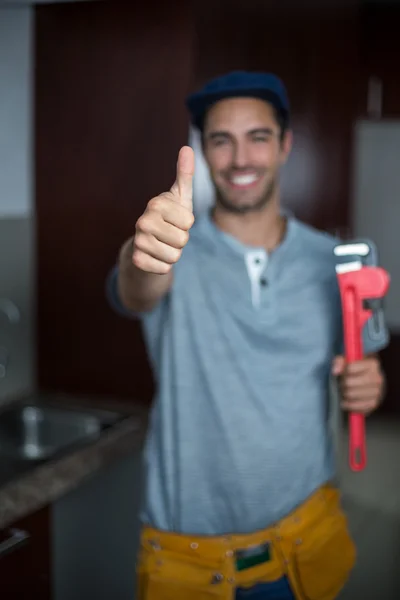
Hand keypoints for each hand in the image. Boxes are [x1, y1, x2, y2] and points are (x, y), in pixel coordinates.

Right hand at [133, 146, 194, 273]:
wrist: (145, 245)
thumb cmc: (168, 218)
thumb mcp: (179, 197)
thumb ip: (185, 175)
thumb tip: (188, 148)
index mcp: (155, 204)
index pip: (189, 221)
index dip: (186, 224)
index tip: (175, 220)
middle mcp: (142, 221)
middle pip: (183, 240)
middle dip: (180, 241)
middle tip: (168, 234)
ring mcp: (138, 241)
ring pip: (174, 256)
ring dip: (173, 254)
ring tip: (162, 245)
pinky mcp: (137, 260)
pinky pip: (165, 268)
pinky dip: (164, 266)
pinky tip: (155, 256)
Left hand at [332, 355, 384, 414]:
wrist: (371, 382)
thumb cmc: (357, 370)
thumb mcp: (348, 361)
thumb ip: (339, 362)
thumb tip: (336, 371)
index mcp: (372, 364)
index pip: (350, 368)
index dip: (342, 372)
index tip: (341, 374)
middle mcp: (377, 378)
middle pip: (349, 382)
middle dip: (341, 384)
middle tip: (340, 385)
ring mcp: (377, 391)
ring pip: (352, 394)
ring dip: (344, 394)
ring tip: (343, 392)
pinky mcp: (374, 403)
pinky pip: (357, 406)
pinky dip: (349, 405)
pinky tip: (346, 401)